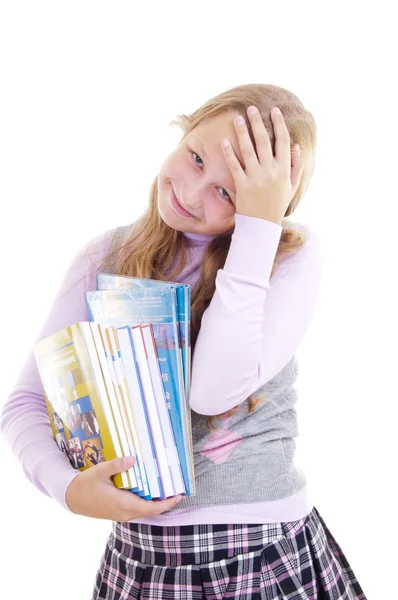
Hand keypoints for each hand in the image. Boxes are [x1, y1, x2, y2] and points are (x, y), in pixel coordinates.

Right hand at [65, 456, 182, 521]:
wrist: (70, 498)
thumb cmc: (84, 485)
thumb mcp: (99, 472)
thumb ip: (116, 465)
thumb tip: (132, 459)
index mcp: (123, 504)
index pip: (151, 508)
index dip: (167, 503)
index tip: (180, 495)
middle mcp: (124, 512)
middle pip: (151, 510)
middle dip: (166, 501)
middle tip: (178, 488)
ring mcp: (121, 514)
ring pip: (144, 510)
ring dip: (156, 502)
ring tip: (167, 488)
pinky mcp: (118, 512)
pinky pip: (137, 509)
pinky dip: (147, 502)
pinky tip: (150, 491)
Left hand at [222, 106, 302, 224]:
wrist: (263, 226)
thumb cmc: (277, 205)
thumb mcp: (292, 186)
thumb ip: (296, 166)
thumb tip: (296, 146)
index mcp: (284, 169)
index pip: (283, 141)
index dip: (279, 124)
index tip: (274, 111)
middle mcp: (270, 171)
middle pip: (264, 140)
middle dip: (257, 122)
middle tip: (251, 108)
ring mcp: (256, 177)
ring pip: (248, 149)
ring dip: (242, 132)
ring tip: (237, 119)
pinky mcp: (242, 185)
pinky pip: (234, 165)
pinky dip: (229, 152)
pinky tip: (224, 141)